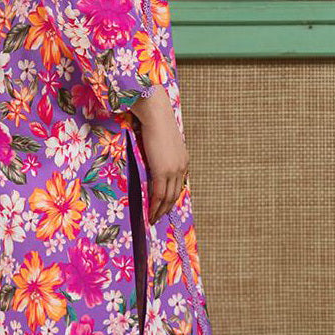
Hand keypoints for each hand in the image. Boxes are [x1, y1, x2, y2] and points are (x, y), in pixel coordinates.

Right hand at [130, 84, 188, 224]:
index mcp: (183, 160)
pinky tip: (150, 213)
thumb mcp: (162, 142)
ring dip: (160, 211)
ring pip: (167, 197)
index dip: (171, 198)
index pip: (178, 185)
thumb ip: (161, 154)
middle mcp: (181, 167)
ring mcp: (173, 170)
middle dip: (166, 209)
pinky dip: (155, 206)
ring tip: (152, 220)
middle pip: (174, 194)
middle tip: (157, 219)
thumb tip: (153, 160)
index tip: (164, 207)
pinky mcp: (163, 171)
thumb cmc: (155, 124)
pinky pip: (159, 194)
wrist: (156, 115)